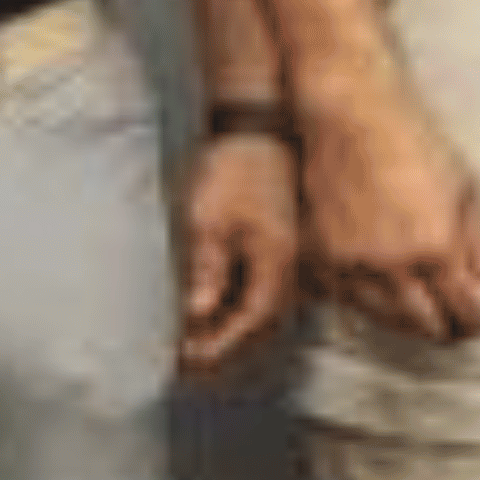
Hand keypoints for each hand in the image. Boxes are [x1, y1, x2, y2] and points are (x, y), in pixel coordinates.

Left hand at [175, 129, 306, 368]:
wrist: (257, 121)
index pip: (249, 320)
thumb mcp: (208, 219)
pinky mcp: (283, 235)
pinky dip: (241, 298)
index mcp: (276, 259)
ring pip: (265, 301)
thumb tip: (199, 312)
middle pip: (262, 318)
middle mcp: (291, 260)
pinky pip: (265, 280)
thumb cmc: (235, 165)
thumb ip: (206, 270)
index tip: (188, 359)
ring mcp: (290, 248)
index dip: (218, 343)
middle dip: (227, 341)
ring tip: (202, 333)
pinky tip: (221, 299)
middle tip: (192, 357)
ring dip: (234, 321)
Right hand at [294, 79, 479, 340]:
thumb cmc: (415, 142)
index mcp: (437, 247)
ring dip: (410, 324)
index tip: (479, 322)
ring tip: (425, 317)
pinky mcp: (323, 259)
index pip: (464, 310)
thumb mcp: (466, 188)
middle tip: (455, 328)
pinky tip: (388, 298)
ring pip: (387, 320)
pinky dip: (373, 307)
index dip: (476, 321)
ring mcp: (354, 266)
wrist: (353, 116)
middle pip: (426, 327)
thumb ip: (477, 245)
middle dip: (447, 331)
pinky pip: (351, 302)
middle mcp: (394, 266)